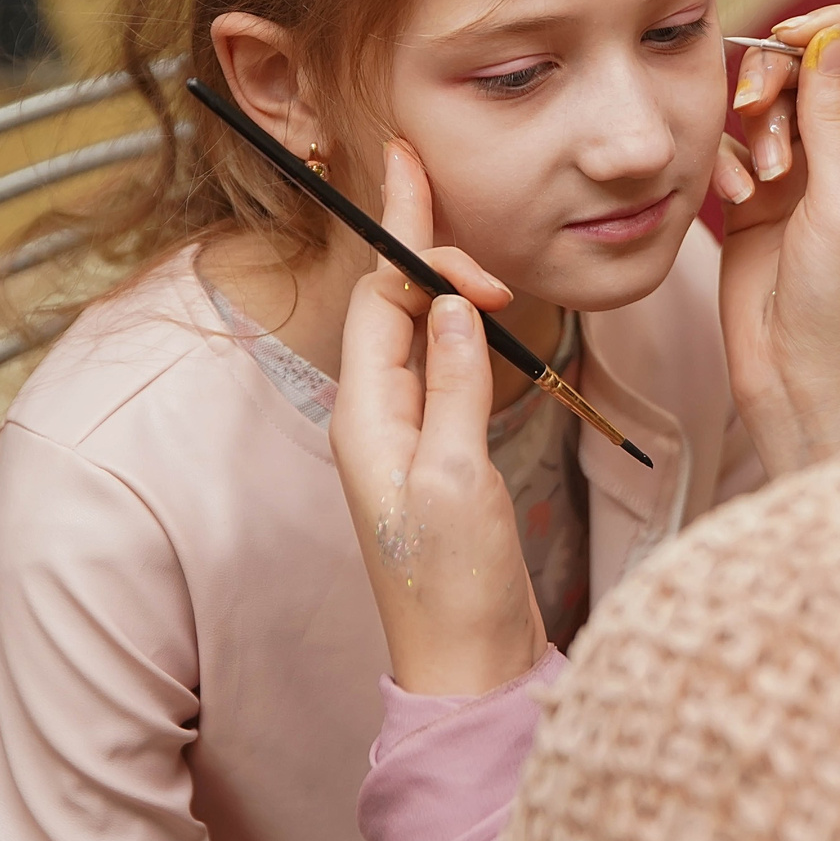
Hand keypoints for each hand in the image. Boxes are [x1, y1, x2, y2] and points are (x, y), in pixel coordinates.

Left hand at [331, 142, 545, 696]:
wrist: (467, 667)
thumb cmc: (452, 585)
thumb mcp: (453, 477)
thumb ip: (453, 385)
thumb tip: (450, 303)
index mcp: (367, 416)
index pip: (380, 299)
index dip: (409, 241)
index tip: (430, 194)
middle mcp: (378, 417)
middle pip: (390, 303)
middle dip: (414, 238)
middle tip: (424, 173)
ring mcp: (409, 435)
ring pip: (415, 329)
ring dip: (436, 275)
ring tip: (446, 220)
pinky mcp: (441, 454)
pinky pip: (440, 365)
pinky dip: (457, 321)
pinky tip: (472, 304)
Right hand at [718, 9, 839, 474]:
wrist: (804, 390)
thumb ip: (836, 117)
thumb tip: (832, 38)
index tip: (797, 33)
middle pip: (820, 67)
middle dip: (782, 75)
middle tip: (755, 105)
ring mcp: (809, 176)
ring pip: (773, 102)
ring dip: (754, 125)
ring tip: (758, 181)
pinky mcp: (762, 201)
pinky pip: (737, 147)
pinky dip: (729, 162)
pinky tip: (735, 202)